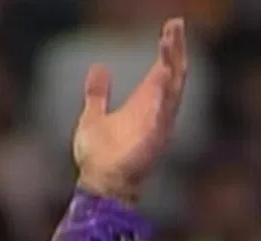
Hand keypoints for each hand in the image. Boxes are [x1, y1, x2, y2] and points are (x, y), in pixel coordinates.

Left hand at [72, 18, 187, 201]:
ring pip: (172, 90)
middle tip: (174, 26)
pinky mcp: (152, 142)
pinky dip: (161, 99)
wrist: (97, 185)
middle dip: (174, 51)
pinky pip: (161, 117)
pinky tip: (160, 79)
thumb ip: (98, 93)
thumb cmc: (98, 156)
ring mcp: (157, 127)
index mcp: (144, 105)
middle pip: (172, 75)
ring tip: (168, 43)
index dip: (168, 50)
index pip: (162, 71)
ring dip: (171, 67)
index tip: (170, 28)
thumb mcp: (93, 116)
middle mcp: (155, 113)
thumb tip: (98, 67)